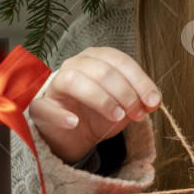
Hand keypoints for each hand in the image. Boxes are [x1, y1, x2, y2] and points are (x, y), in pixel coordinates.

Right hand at [28, 47, 161, 162]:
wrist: (74, 135)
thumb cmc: (98, 114)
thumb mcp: (124, 106)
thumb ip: (139, 99)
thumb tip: (153, 101)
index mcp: (97, 58)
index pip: (120, 61)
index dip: (140, 81)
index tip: (154, 101)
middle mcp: (75, 65)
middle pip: (101, 70)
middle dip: (125, 93)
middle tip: (137, 113)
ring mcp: (55, 85)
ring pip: (74, 80)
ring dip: (100, 99)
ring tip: (117, 116)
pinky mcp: (40, 107)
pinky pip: (44, 106)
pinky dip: (61, 114)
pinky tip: (75, 122)